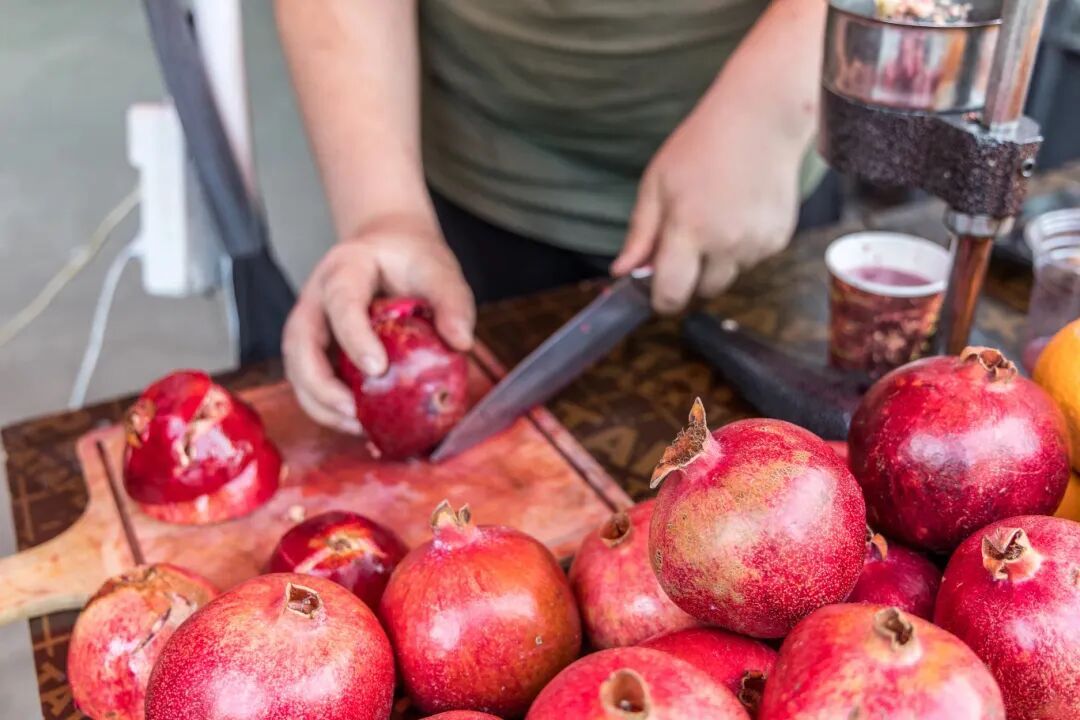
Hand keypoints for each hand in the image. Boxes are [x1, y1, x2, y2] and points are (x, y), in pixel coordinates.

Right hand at [282, 214, 474, 432]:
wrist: (390, 250)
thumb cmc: (411, 261)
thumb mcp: (437, 270)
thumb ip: (451, 301)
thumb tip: (461, 342)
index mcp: (345, 268)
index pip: (341, 302)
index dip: (354, 337)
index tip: (378, 368)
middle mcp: (317, 297)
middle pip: (299, 343)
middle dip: (320, 385)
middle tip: (353, 412)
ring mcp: (310, 324)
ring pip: (297, 368)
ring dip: (320, 404)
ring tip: (356, 426)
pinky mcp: (315, 349)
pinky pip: (309, 381)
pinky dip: (327, 408)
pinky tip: (358, 424)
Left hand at [611, 94, 801, 313]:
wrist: (761, 120)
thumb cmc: (701, 146)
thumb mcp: (657, 184)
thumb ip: (640, 233)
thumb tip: (622, 272)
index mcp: (690, 230)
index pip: (672, 295)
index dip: (661, 300)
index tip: (656, 290)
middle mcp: (727, 244)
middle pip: (702, 292)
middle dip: (690, 279)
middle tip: (686, 244)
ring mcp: (756, 244)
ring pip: (728, 277)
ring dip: (716, 264)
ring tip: (715, 220)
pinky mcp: (778, 240)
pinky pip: (751, 261)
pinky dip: (741, 249)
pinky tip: (738, 214)